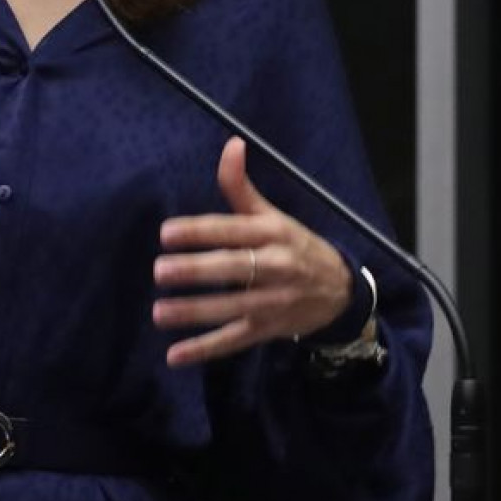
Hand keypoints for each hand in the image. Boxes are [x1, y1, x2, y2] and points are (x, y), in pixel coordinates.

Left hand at [152, 137, 353, 367]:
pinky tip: (174, 356)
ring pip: (230, 308)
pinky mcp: (267, 330)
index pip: (232, 231)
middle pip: (232, 269)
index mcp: (273, 234)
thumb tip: (231, 144)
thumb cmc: (295, 246)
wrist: (341, 292)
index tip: (166, 233)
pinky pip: (233, 340)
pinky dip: (205, 350)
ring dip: (194, 312)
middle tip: (160, 271)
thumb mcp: (273, 216)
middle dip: (196, 271)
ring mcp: (271, 303)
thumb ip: (242, 187)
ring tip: (159, 312)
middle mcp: (274, 267)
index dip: (199, 231)